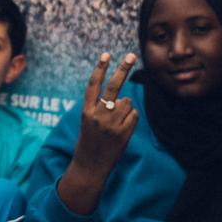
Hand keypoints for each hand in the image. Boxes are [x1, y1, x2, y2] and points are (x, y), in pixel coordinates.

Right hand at [72, 53, 138, 178]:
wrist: (90, 166)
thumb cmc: (89, 142)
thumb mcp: (88, 122)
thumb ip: (101, 108)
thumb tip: (123, 97)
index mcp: (86, 111)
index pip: (93, 85)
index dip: (100, 68)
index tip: (106, 54)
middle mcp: (98, 116)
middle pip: (113, 87)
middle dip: (122, 69)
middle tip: (131, 55)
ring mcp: (111, 125)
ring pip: (127, 102)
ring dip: (126, 108)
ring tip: (117, 122)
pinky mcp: (123, 133)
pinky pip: (134, 115)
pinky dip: (131, 119)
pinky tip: (123, 130)